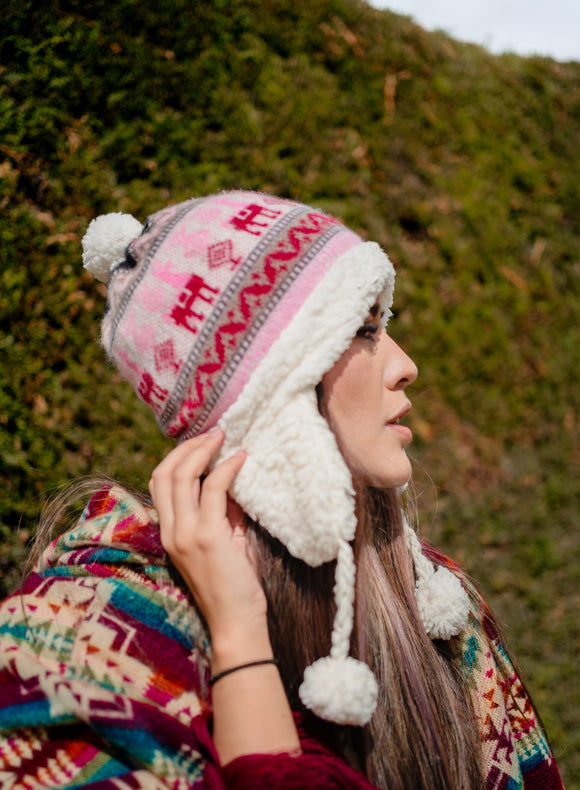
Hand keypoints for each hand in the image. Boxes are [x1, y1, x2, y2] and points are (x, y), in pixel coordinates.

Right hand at [150, 429, 299, 762]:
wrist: (236, 623)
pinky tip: (240, 458)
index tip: (200, 443)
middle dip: (187, 447)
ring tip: (223, 437)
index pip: (158, 484)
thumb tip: (230, 480)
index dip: (176, 458)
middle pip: (164, 474)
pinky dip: (226, 468)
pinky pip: (213, 489)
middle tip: (212, 433)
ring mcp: (186, 534)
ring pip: (182, 476)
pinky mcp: (207, 537)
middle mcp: (171, 532)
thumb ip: (221, 512)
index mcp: (169, 533)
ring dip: (203, 450)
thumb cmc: (234, 586)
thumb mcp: (224, 541)